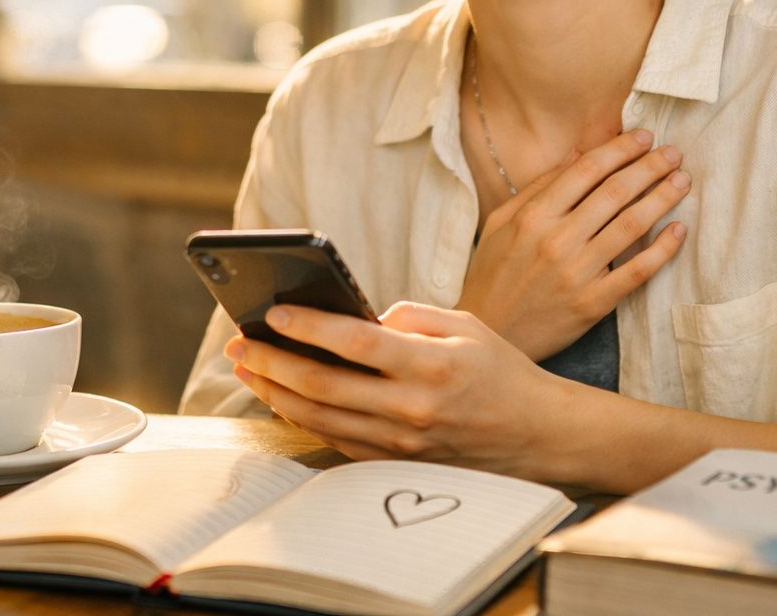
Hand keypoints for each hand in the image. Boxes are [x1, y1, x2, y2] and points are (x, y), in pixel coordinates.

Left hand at [225, 302, 571, 479]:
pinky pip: (336, 440)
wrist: (536, 435)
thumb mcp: (467, 325)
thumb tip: (356, 317)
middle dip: (272, 363)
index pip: (355, 343)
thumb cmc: (502, 372)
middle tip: (240, 344)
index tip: (273, 313)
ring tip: (247, 369)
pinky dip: (302, 419)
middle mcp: (412, 409)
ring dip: (275, 393)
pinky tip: (282, 398)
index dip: (308, 326)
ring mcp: (401, 443)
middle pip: (324, 386)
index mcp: (432, 365)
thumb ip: (410, 316)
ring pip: (320, 418)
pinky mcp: (395, 463)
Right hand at [457, 128, 690, 359]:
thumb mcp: (502, 223)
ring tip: (682, 181)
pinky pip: (636, 272)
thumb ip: (539, 187)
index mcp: (533, 216)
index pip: (586, 170)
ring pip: (631, 226)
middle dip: (650, 167)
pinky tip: (679, 230)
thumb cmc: (492, 274)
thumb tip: (578, 154)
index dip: (619, 149)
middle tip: (673, 153)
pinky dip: (662, 250)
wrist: (488, 334)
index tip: (644, 137)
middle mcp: (556, 240)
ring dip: (662, 198)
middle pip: (615, 192)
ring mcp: (577, 273)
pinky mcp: (593, 304)